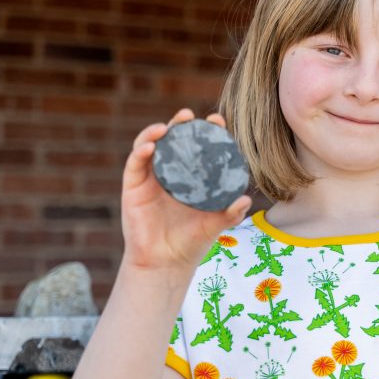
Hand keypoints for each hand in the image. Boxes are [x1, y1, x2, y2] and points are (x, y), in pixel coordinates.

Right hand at [121, 109, 251, 274]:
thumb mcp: (215, 224)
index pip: (199, 147)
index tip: (217, 121)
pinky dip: (141, 151)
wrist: (166, 262)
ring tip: (166, 127)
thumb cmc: (192, 241)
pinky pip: (135, 164)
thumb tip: (246, 200)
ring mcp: (150, 178)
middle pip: (173, 140)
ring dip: (156, 132)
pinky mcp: (133, 187)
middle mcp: (171, 172)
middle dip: (180, 124)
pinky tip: (151, 147)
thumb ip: (231, 213)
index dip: (207, 131)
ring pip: (150, 145)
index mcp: (192, 176)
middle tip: (189, 116)